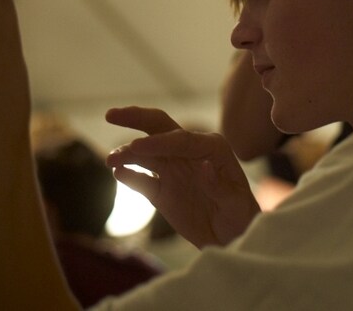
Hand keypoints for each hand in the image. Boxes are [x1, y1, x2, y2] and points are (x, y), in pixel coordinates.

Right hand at [106, 106, 260, 248]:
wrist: (232, 238)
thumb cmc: (241, 217)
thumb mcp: (236, 203)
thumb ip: (219, 186)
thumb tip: (204, 165)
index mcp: (212, 148)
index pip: (181, 139)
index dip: (158, 141)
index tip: (136, 146)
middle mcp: (190, 152)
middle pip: (160, 128)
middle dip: (136, 118)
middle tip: (111, 114)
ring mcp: (174, 169)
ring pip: (146, 154)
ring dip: (127, 153)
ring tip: (110, 161)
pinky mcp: (161, 189)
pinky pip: (141, 179)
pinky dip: (129, 175)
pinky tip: (118, 173)